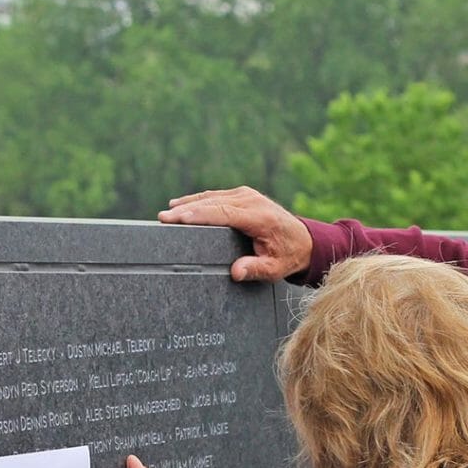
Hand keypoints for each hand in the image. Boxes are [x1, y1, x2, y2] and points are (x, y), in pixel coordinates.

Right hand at [158, 186, 312, 282]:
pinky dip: (199, 201)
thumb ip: (255, 269)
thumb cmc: (288, 256)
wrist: (304, 240)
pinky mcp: (243, 195)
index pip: (224, 213)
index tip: (179, 218)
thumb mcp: (275, 268)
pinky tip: (181, 205)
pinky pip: (216, 196)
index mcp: (260, 217)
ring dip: (189, 204)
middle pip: (213, 203)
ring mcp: (247, 195)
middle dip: (186, 210)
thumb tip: (236, 272)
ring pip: (212, 197)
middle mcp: (252, 201)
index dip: (199, 215)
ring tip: (167, 213)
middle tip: (163, 219)